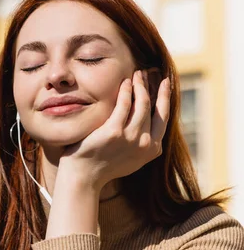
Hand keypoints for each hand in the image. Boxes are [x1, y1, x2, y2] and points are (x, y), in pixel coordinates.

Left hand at [58, 69, 170, 192]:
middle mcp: (146, 143)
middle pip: (153, 107)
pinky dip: (125, 90)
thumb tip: (146, 122)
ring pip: (141, 103)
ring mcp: (131, 138)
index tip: (164, 84)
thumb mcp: (130, 156)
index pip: (164, 117)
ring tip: (135, 74)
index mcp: (153, 149)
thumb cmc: (102, 165)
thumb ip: (140, 141)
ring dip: (139, 85)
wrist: (83, 176)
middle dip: (152, 87)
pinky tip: (124, 82)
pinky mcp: (114, 131)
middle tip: (147, 73)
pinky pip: (123, 104)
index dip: (165, 98)